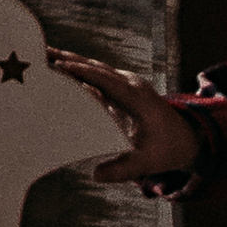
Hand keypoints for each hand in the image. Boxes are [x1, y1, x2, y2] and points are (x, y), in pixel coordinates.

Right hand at [48, 49, 202, 184]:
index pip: (106, 79)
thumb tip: (96, 174)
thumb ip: (123, 169)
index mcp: (137, 97)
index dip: (83, 72)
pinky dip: (74, 68)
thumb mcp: (148, 163)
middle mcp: (130, 84)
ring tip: (40, 55)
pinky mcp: (119, 87)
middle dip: (67, 59)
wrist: (187, 138)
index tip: (59, 66)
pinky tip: (55, 68)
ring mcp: (124, 83)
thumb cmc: (167, 150)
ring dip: (67, 60)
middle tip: (39, 52)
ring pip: (92, 67)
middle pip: (94, 67)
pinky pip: (94, 74)